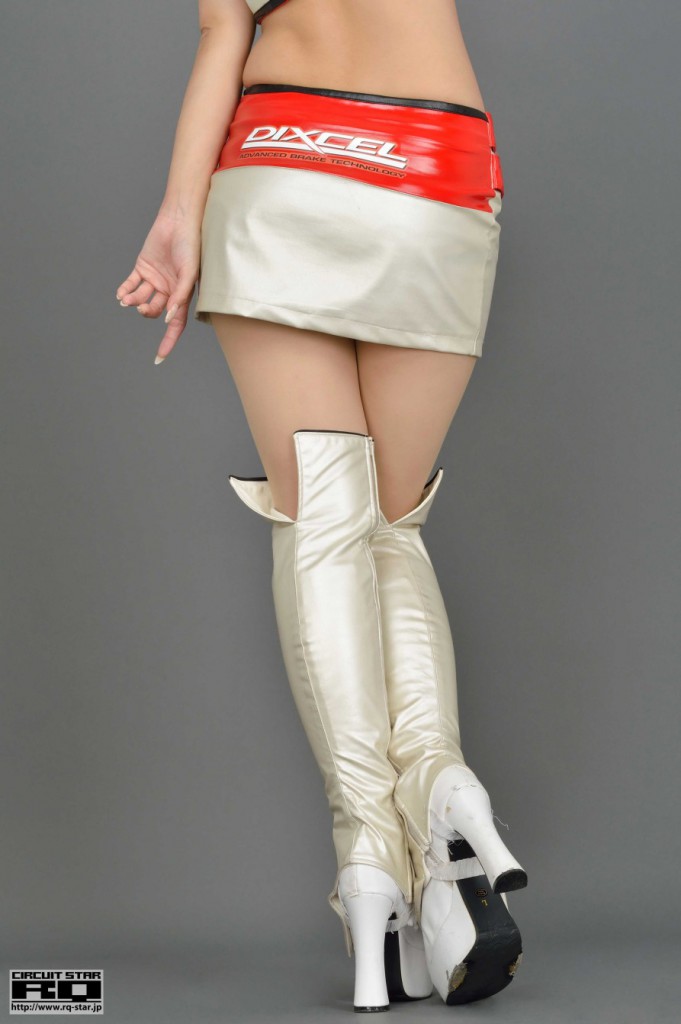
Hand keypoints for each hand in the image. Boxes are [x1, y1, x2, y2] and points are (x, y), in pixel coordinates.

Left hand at [116, 212, 200, 362]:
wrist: (179, 220)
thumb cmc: (191, 246)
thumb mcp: (189, 273)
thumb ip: (180, 296)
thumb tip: (168, 318)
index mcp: (182, 295)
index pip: (175, 325)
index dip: (168, 342)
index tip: (158, 358)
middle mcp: (168, 290)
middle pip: (155, 312)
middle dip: (147, 312)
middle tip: (143, 306)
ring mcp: (155, 280)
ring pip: (141, 299)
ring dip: (133, 302)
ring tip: (128, 299)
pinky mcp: (142, 268)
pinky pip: (131, 284)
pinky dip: (125, 291)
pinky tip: (120, 295)